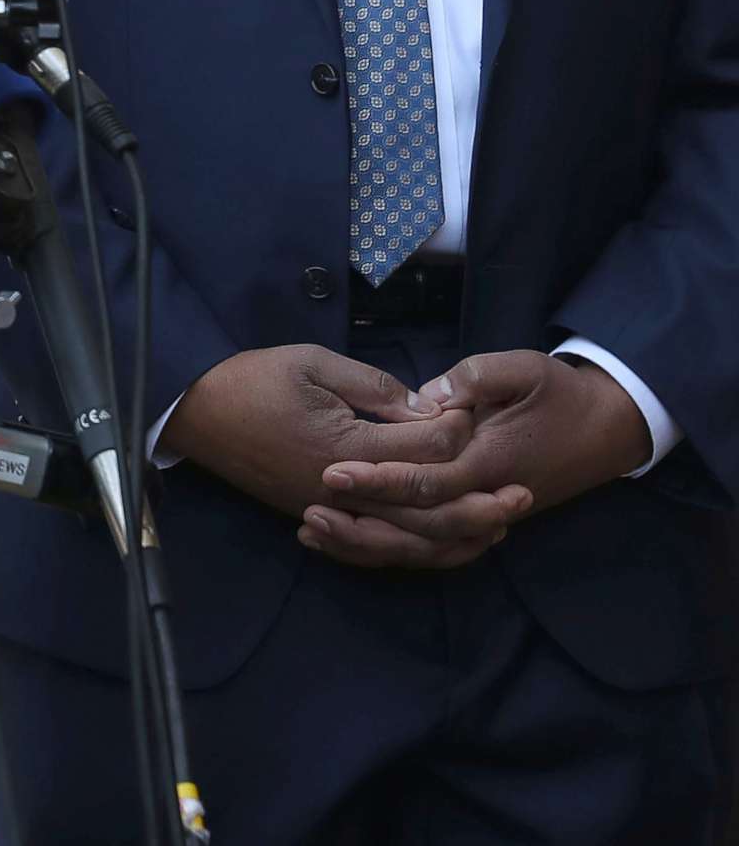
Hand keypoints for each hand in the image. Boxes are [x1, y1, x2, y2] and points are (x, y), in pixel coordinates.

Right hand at [163, 344, 527, 569]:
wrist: (193, 413)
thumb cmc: (251, 380)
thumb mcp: (312, 363)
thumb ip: (373, 387)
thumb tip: (425, 409)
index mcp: (344, 448)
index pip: (422, 451)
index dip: (456, 432)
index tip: (471, 409)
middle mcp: (342, 492)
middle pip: (425, 511)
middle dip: (478, 504)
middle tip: (522, 496)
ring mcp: (329, 511)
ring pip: (405, 540)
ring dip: (455, 537)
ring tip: (496, 528)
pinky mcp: (317, 518)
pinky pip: (375, 547)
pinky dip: (413, 549)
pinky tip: (440, 542)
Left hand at [310, 351, 649, 562]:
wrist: (608, 428)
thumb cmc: (560, 394)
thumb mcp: (523, 369)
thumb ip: (476, 379)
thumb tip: (429, 398)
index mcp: (490, 463)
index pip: (428, 483)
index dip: (379, 480)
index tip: (333, 472)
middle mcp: (484, 499)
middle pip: (418, 527)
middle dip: (363, 520)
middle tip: (310, 506)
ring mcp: (484, 516)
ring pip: (422, 548)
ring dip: (368, 544)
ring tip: (312, 528)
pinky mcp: (477, 520)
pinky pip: (430, 548)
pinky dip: (387, 549)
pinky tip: (339, 539)